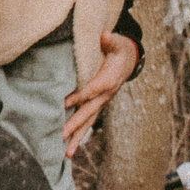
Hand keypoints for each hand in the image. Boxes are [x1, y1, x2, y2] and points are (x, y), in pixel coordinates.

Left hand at [62, 31, 138, 154]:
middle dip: (74, 125)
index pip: (90, 90)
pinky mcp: (98, 106)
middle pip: (88, 112)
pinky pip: (88, 122)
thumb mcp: (118, 43)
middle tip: (59, 135)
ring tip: (66, 154)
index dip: (77, 97)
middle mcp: (105, 96)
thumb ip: (111, 41)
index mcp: (108, 81)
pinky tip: (68, 148)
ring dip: (77, 138)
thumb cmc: (120, 50)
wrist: (130, 60)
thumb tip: (105, 36)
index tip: (62, 103)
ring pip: (88, 123)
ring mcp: (102, 103)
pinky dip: (79, 135)